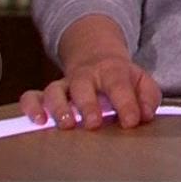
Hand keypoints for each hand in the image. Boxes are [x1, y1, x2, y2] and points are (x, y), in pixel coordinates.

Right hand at [20, 50, 161, 129]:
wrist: (97, 57)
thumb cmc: (120, 76)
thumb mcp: (141, 80)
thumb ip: (148, 97)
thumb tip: (147, 114)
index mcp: (111, 70)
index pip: (118, 85)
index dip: (126, 104)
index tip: (130, 121)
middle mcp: (85, 76)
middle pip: (82, 86)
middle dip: (87, 105)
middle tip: (94, 123)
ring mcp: (64, 84)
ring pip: (54, 90)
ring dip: (58, 107)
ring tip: (66, 124)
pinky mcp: (47, 93)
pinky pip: (32, 96)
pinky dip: (31, 107)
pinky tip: (39, 120)